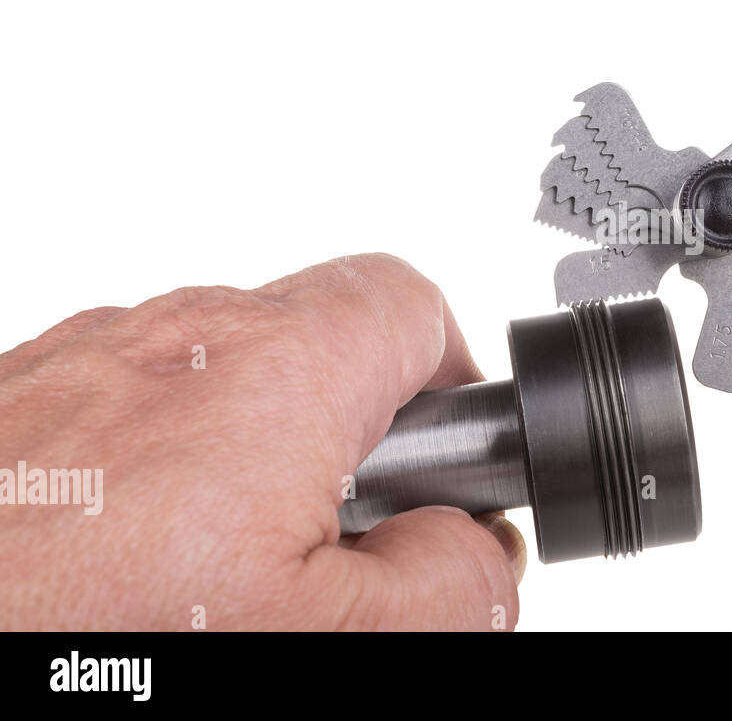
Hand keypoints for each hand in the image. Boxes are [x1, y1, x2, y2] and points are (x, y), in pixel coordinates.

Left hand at [0, 253, 524, 629]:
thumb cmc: (76, 630)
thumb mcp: (322, 640)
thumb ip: (450, 584)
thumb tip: (474, 553)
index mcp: (277, 370)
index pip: (413, 302)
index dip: (452, 374)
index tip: (446, 452)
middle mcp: (180, 334)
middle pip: (320, 339)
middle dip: (353, 433)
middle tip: (330, 537)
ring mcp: (89, 356)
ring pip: (224, 375)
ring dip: (254, 452)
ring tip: (219, 561)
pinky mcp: (24, 394)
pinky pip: (134, 403)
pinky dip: (163, 461)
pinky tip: (132, 551)